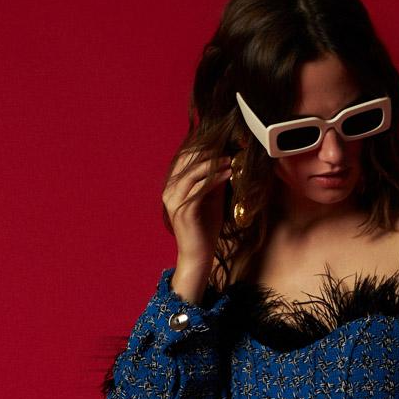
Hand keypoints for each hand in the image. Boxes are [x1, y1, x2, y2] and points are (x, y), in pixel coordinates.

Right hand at [162, 148, 233, 270]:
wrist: (198, 255)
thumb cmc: (204, 229)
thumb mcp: (211, 199)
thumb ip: (213, 181)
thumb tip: (224, 161)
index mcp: (172, 187)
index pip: (184, 159)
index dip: (201, 148)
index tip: (221, 143)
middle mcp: (169, 191)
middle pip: (186, 161)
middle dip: (207, 152)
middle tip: (226, 146)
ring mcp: (174, 201)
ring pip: (192, 172)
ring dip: (213, 163)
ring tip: (229, 159)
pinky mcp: (184, 210)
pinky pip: (200, 187)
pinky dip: (215, 178)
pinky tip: (228, 173)